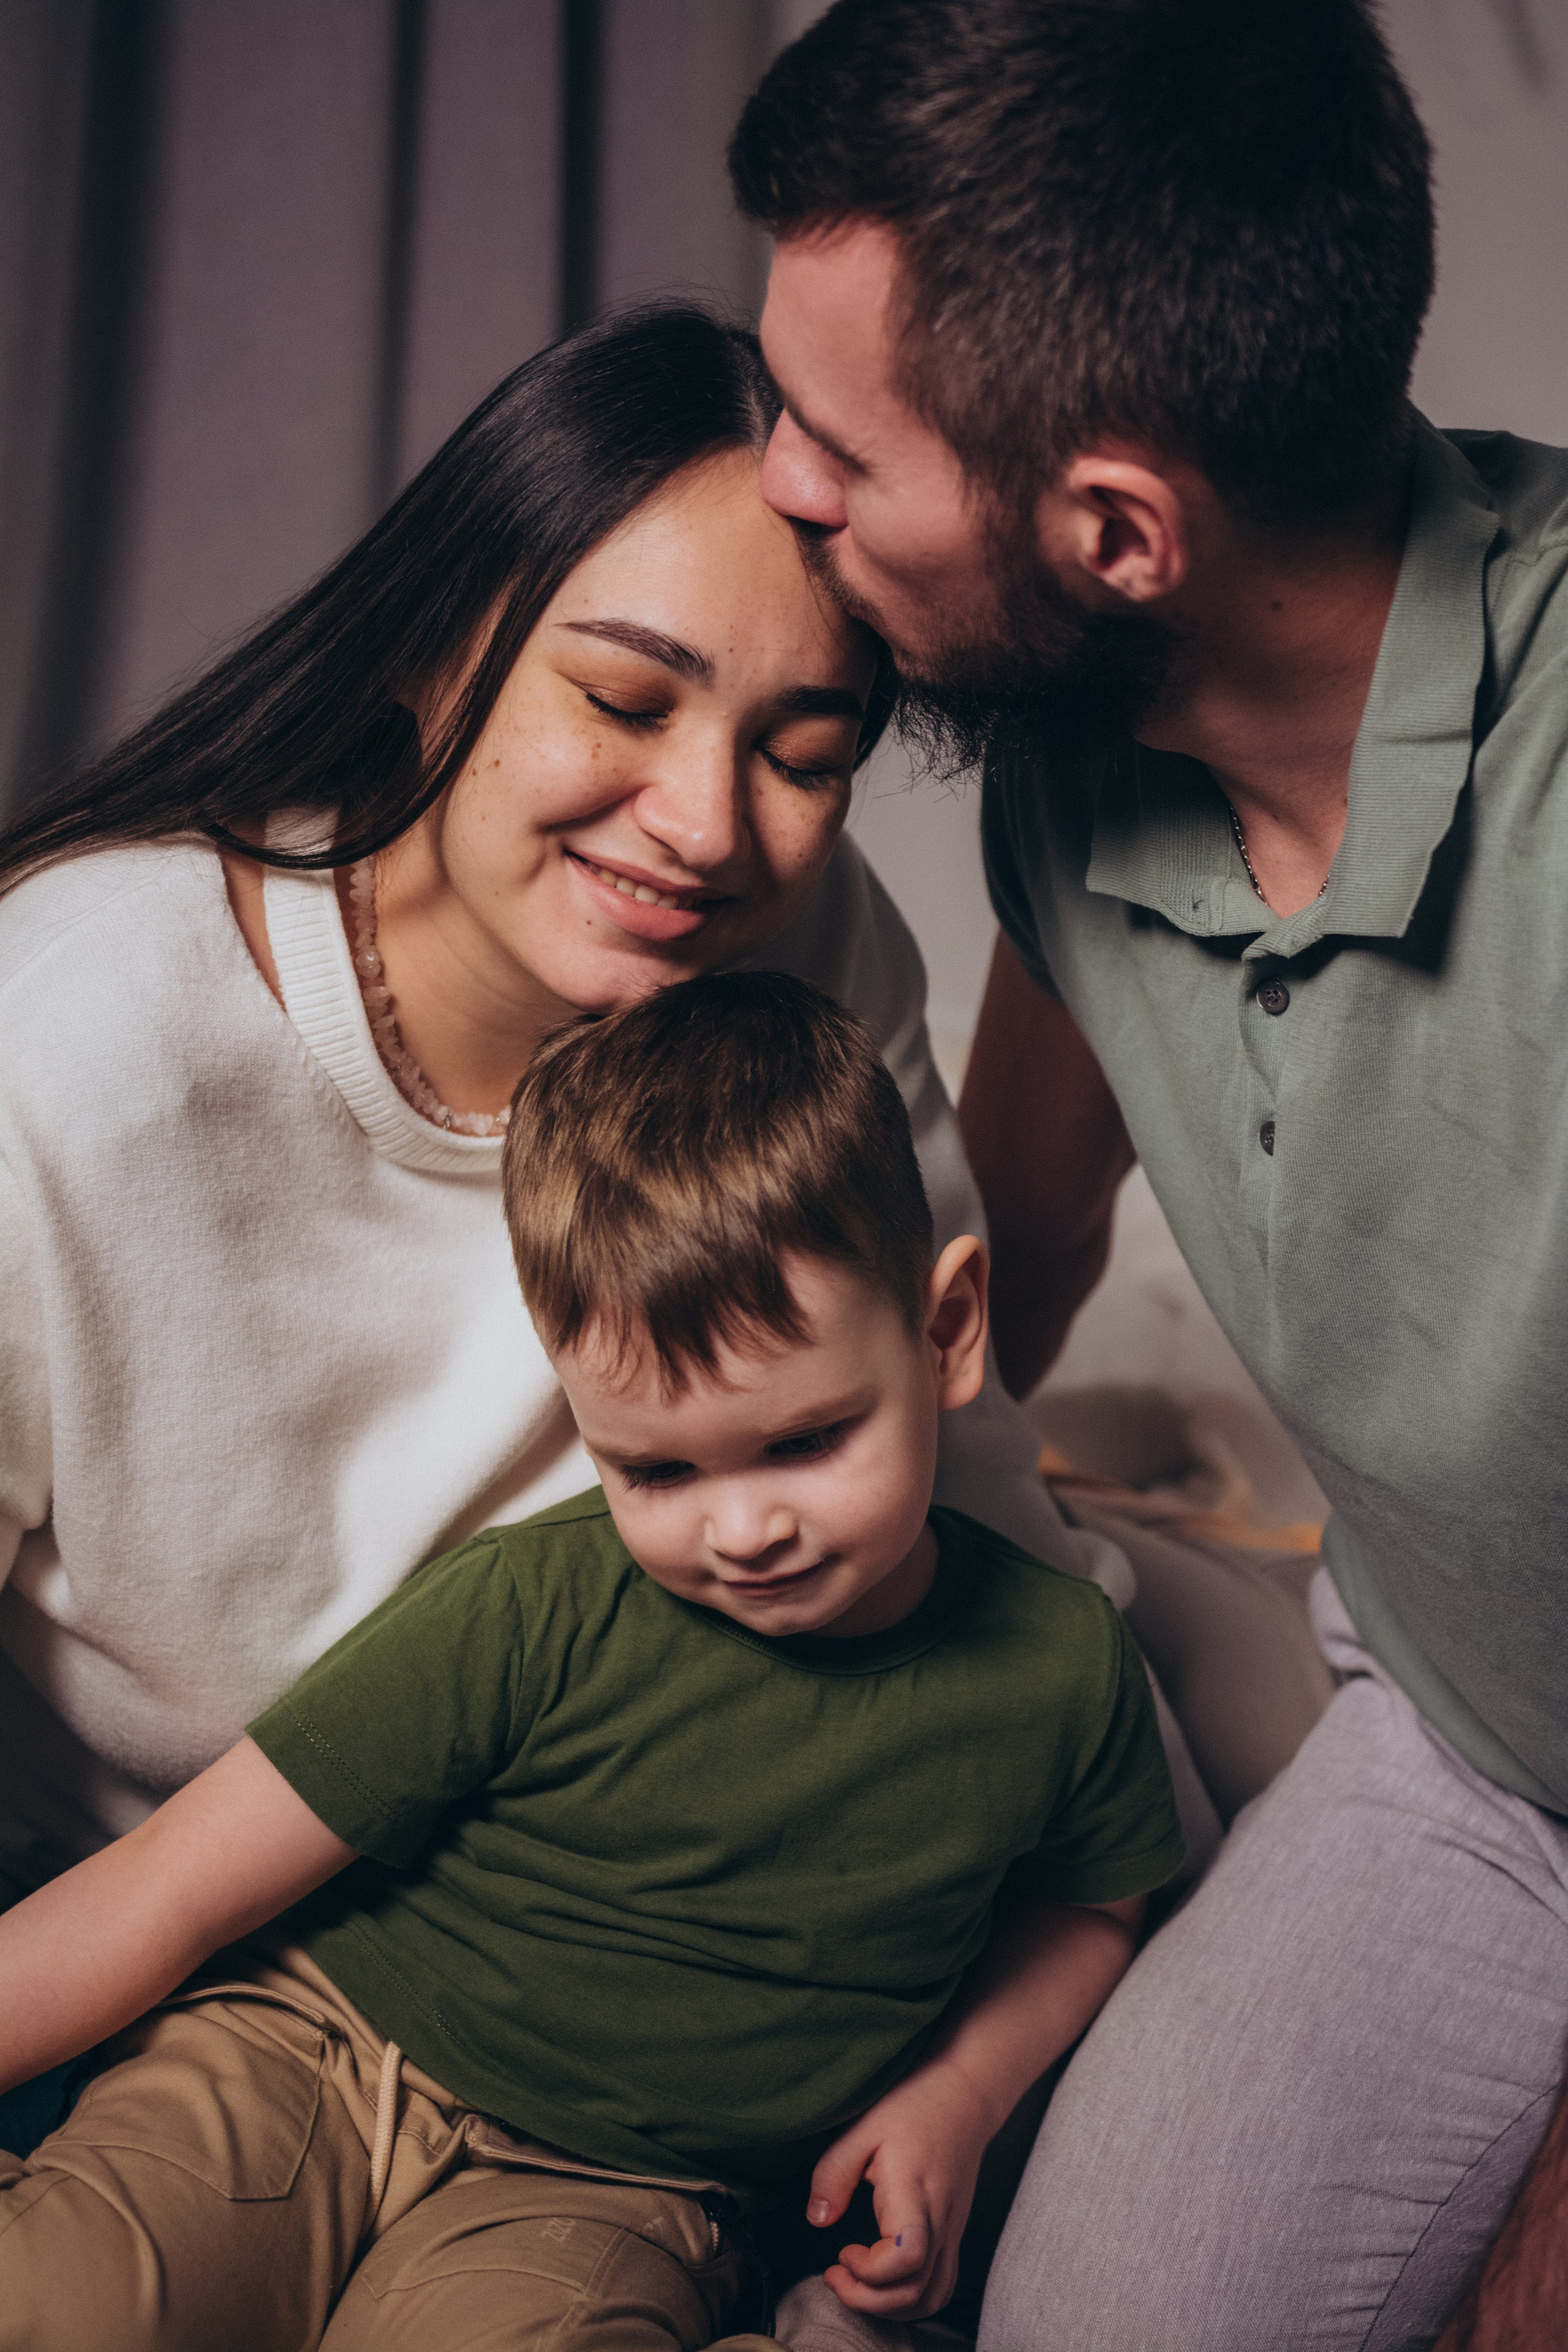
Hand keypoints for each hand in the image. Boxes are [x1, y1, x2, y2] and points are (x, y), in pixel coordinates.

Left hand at [805, 2056, 995, 2320]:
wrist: (965, 2094)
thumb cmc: (913, 2104)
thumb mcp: (863, 2126)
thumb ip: (835, 2173)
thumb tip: (818, 2220)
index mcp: (915, 2193)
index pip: (906, 2258)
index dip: (869, 2271)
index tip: (841, 2251)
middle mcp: (940, 2220)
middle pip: (916, 2291)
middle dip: (868, 2300)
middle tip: (835, 2275)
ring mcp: (952, 2230)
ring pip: (932, 2297)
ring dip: (890, 2307)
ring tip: (856, 2282)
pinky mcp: (954, 2233)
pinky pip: (941, 2285)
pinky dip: (912, 2299)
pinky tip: (884, 2282)